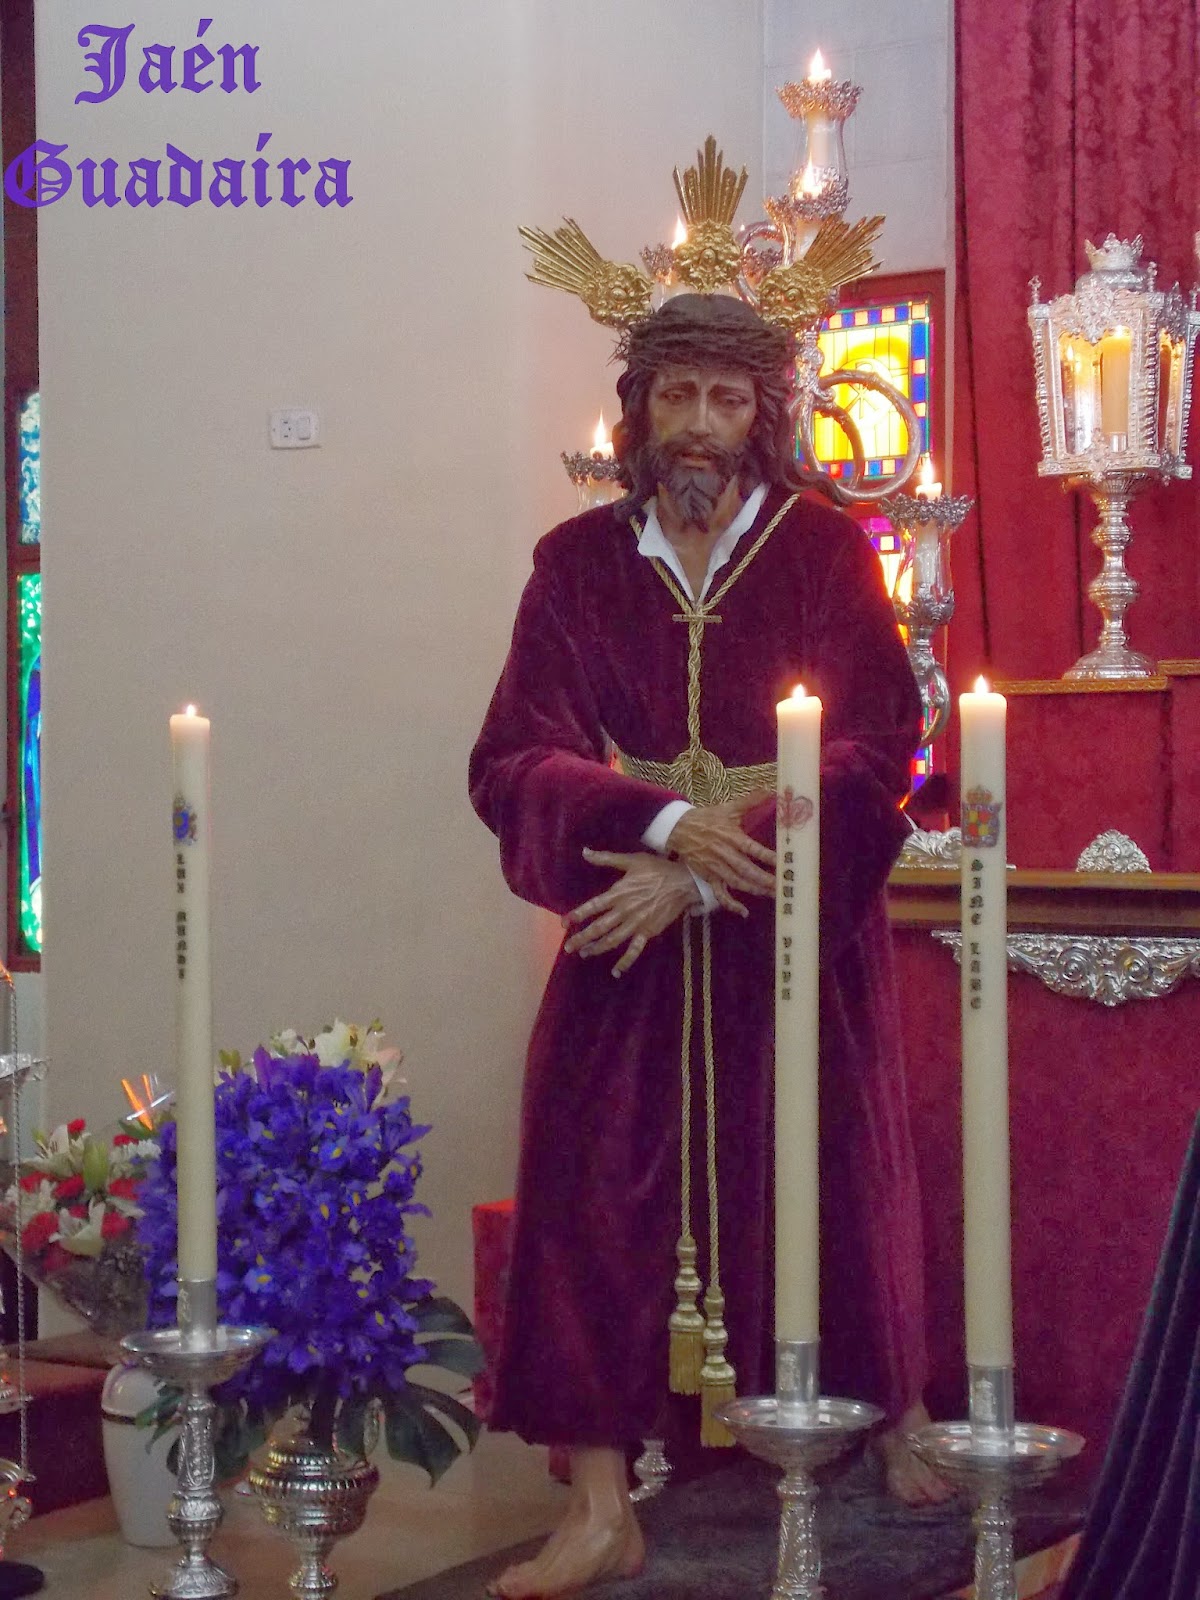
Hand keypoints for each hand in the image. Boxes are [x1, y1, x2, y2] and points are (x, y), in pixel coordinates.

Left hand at [563, 850, 700, 976]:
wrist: (683, 883)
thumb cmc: (657, 869)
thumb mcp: (632, 860)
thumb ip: (606, 858)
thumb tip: (584, 852)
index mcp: (619, 893)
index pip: (593, 906)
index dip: (577, 915)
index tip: (564, 923)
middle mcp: (624, 911)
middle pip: (599, 927)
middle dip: (582, 938)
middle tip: (568, 947)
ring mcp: (636, 924)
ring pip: (612, 940)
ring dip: (597, 948)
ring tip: (584, 953)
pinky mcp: (648, 932)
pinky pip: (635, 950)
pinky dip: (625, 962)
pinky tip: (616, 971)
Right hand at [665, 793, 775, 915]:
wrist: (679, 828)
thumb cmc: (707, 818)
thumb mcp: (728, 808)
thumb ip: (750, 801)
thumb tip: (770, 789)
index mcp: (731, 837)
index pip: (753, 849)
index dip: (768, 857)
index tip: (783, 863)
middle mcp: (725, 854)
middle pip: (747, 870)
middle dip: (765, 879)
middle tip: (782, 886)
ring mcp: (716, 868)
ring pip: (737, 882)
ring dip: (754, 890)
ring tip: (771, 895)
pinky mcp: (708, 877)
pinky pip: (720, 893)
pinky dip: (731, 904)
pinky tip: (744, 912)